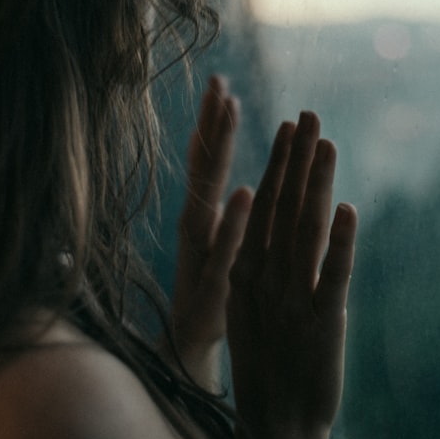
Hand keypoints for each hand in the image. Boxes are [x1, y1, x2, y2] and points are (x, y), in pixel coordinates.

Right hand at [169, 75, 251, 390]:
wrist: (194, 355)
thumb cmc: (214, 295)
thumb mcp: (224, 247)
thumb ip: (227, 212)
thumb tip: (239, 175)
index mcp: (205, 220)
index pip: (208, 164)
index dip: (214, 126)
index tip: (221, 84)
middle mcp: (197, 233)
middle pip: (204, 171)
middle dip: (214, 125)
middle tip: (219, 82)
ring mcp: (203, 258)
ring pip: (208, 199)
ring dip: (220, 156)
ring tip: (231, 117)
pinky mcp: (215, 289)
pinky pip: (225, 250)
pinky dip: (234, 221)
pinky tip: (246, 193)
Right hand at [227, 112, 357, 438]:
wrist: (275, 429)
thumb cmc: (267, 368)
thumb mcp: (255, 310)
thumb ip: (265, 268)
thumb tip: (281, 229)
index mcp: (246, 274)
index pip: (265, 207)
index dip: (279, 165)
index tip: (289, 128)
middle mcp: (264, 279)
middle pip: (282, 208)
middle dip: (295, 159)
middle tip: (307, 114)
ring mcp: (291, 299)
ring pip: (305, 230)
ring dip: (315, 184)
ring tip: (326, 143)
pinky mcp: (322, 323)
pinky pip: (332, 275)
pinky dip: (341, 242)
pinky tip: (348, 208)